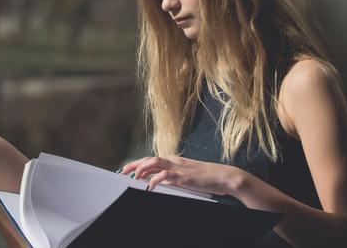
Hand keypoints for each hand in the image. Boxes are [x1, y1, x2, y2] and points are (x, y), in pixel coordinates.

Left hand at [121, 156, 242, 194]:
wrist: (224, 176)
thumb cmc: (208, 178)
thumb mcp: (187, 177)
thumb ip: (173, 178)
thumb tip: (160, 183)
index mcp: (174, 161)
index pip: (152, 160)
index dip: (138, 164)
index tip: (128, 170)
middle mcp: (174, 161)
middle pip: (149, 159)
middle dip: (134, 165)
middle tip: (122, 171)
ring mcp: (178, 168)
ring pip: (154, 163)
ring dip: (141, 169)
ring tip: (132, 177)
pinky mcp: (183, 176)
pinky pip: (164, 176)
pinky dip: (154, 180)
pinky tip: (149, 187)